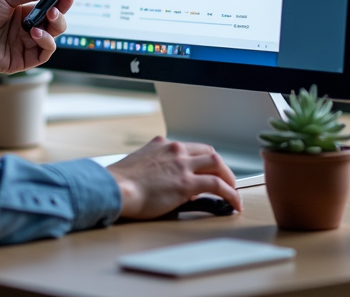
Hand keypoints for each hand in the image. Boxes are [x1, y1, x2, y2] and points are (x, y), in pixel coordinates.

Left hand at [0, 0, 72, 79]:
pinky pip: (43, 54)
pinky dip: (46, 43)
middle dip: (60, 14)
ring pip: (52, 38)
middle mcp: (26, 28)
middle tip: (57, 7)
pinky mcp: (22, 60)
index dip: (60, 1)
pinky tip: (36, 33)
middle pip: (54, 23)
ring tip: (46, 18)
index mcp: (23, 11)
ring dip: (54, 27)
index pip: (49, 6)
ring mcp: (24, 45)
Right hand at [105, 136, 242, 217]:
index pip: (191, 148)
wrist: (114, 188)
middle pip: (208, 152)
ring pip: (217, 164)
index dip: (202, 161)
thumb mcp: (139, 166)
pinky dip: (231, 194)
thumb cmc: (119, 183)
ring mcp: (182, 164)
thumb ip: (156, 168)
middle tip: (225, 181)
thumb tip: (168, 182)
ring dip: (229, 178)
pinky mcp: (187, 182)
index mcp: (161, 144)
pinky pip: (218, 185)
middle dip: (220, 167)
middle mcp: (174, 149)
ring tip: (234, 192)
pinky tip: (234, 204)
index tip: (206, 172)